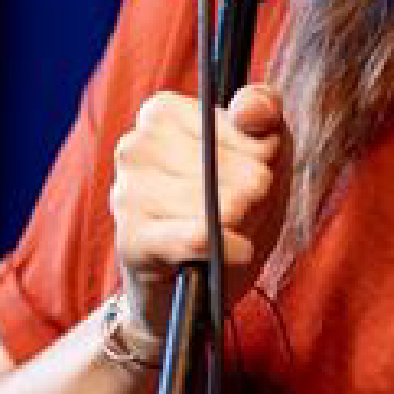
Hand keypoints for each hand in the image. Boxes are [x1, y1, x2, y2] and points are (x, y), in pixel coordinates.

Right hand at [109, 84, 292, 340]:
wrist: (197, 283)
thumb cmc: (230, 208)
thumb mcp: (261, 154)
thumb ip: (265, 112)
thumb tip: (253, 110)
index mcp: (161, 112)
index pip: (243, 123)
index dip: (266, 156)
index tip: (257, 173)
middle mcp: (134, 145)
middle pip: (234, 166)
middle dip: (255, 197)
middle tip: (243, 214)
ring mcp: (126, 193)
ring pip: (218, 204)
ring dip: (244, 226)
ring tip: (233, 234)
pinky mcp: (132, 240)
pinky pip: (196, 236)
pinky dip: (226, 248)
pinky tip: (237, 251)